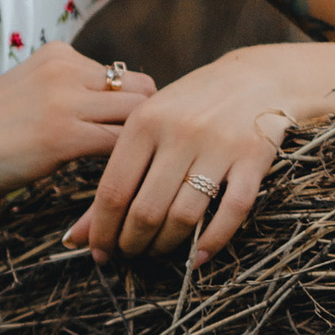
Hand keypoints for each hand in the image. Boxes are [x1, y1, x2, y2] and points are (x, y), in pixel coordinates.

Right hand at [0, 42, 155, 204]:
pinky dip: (125, 169)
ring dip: (141, 149)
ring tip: (132, 176)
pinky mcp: (63, 135)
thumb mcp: (30, 92)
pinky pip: (119, 147)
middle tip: (141, 160)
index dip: (136, 112)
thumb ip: (69, 92)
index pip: (126, 77)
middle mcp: (66, 68)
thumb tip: (116, 110)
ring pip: (139, 117)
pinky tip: (115, 186)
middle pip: (144, 91)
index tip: (131, 142)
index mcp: (59, 54)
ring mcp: (65, 99)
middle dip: (149, 126)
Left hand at [63, 59, 295, 264]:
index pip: (114, 190)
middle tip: (130, 252)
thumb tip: (77, 236)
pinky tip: (198, 256)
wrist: (256, 77)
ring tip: (157, 250)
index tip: (99, 250)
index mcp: (145, 121)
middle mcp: (180, 132)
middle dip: (132, 243)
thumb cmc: (190, 107)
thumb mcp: (148, 127)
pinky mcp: (254, 159)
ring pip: (184, 217)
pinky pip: (231, 212)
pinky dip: (212, 242)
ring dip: (166, 245)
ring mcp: (219, 146)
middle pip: (146, 210)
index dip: (102, 230)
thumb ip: (116, 178)